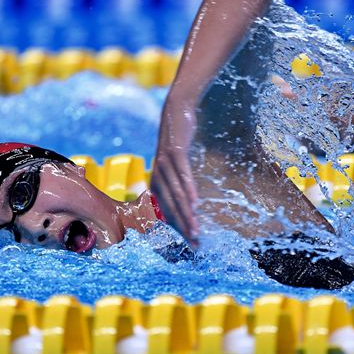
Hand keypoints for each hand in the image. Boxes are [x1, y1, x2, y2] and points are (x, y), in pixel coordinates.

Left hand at [151, 97, 199, 244]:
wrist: (175, 110)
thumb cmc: (177, 139)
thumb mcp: (175, 162)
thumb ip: (177, 180)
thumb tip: (186, 199)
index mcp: (157, 181)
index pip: (167, 210)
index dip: (179, 227)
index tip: (191, 242)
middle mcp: (158, 175)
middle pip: (172, 207)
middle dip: (183, 227)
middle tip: (195, 243)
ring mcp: (165, 164)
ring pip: (177, 194)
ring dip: (186, 214)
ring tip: (195, 230)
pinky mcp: (175, 153)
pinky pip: (183, 175)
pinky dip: (189, 190)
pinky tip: (195, 202)